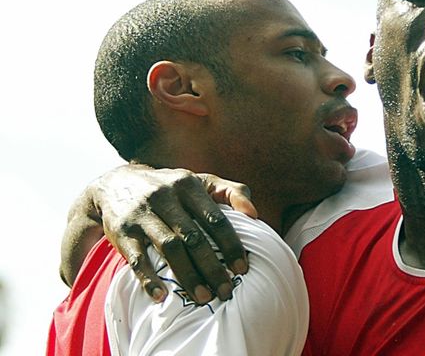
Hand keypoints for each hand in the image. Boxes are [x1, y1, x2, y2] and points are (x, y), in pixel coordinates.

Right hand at [86, 165, 254, 303]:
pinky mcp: (122, 231)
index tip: (242, 268)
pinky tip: (161, 296)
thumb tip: (254, 214)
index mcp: (189, 185)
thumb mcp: (199, 181)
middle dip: (212, 267)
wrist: (116, 184)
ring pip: (169, 248)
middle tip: (226, 290)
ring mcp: (142, 215)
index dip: (231, 245)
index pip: (216, 218)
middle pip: (194, 237)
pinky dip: (149, 279)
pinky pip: (136, 258)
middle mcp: (165, 197)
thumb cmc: (170, 187)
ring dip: (187, 276)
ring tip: (203, 297)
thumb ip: (230, 192)